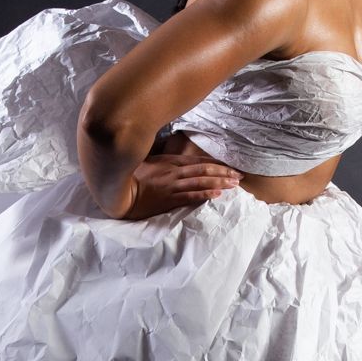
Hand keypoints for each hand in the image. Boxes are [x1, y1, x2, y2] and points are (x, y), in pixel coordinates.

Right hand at [115, 152, 242, 218]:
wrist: (122, 193)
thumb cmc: (132, 176)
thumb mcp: (149, 162)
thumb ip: (165, 160)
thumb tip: (176, 161)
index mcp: (170, 162)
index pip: (198, 161)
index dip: (216, 164)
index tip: (230, 167)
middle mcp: (174, 172)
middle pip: (203, 171)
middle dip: (223, 173)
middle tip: (239, 176)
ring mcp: (172, 186)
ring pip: (200, 182)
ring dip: (219, 183)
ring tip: (234, 184)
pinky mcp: (169, 200)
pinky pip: (190, 196)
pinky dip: (204, 195)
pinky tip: (217, 194)